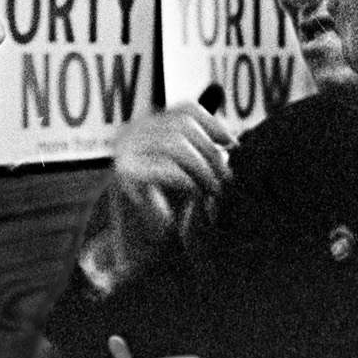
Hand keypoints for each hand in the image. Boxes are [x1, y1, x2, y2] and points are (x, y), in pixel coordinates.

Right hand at [105, 103, 237, 265]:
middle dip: (210, 152)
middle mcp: (131, 134)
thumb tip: (227, 131)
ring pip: (177, 145)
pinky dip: (189, 183)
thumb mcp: (188, 172)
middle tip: (224, 179)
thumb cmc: (165, 210)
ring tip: (212, 191)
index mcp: (146, 128)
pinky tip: (195, 197)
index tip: (232, 144)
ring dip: (203, 169)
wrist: (137, 248)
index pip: (185, 110)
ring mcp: (124, 153)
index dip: (214, 124)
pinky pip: (169, 168)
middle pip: (183, 125)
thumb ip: (202, 150)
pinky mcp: (126, 174)